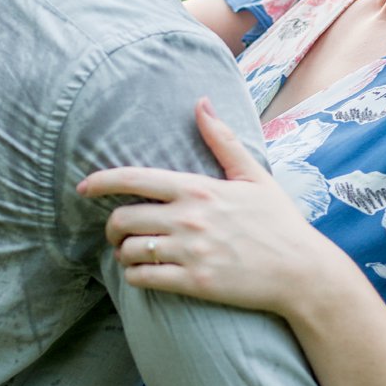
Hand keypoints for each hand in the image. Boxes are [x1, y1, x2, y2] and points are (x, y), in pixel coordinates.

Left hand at [79, 101, 319, 314]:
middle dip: (112, 226)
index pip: (134, 179)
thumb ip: (223, 140)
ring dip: (123, 253)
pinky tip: (142, 273)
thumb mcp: (254, 176)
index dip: (100, 182)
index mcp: (198, 189)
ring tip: (132, 254)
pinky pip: (142, 278)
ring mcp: (190, 251)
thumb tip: (201, 102)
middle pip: (123, 219)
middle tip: (118, 232)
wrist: (302, 272)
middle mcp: (188, 218)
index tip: (83, 187)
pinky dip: (134, 276)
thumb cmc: (279, 223)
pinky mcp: (194, 282)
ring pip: (128, 251)